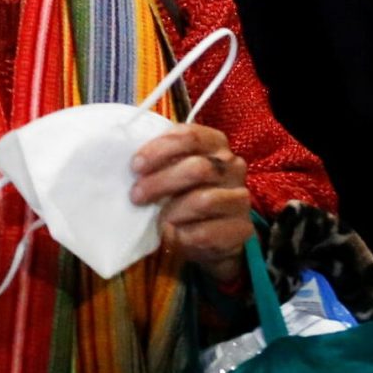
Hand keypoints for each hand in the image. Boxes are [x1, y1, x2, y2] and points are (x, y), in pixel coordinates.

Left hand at [132, 121, 250, 281]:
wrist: (212, 234)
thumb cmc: (184, 194)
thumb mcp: (172, 171)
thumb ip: (159, 161)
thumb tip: (129, 164)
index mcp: (215, 143)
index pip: (190, 136)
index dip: (160, 149)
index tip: (136, 166)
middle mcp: (233, 167)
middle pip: (197, 168)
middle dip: (160, 182)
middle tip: (136, 195)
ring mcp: (240, 198)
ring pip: (203, 200)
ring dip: (172, 211)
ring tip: (156, 220)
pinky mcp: (242, 229)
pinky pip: (208, 232)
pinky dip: (183, 235)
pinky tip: (172, 235)